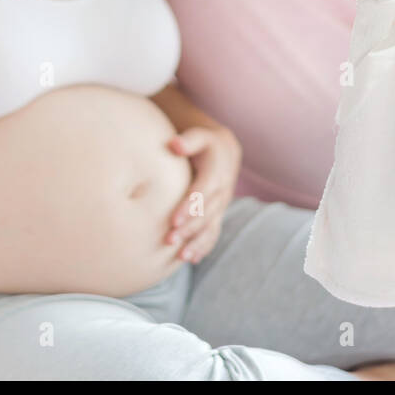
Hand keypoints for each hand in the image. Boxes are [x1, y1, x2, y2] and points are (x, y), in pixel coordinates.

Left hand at [164, 125, 240, 263]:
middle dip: (189, 228)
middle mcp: (221, 193)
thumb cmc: (204, 144)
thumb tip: (174, 144)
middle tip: (169, 240)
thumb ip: (188, 141)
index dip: (190, 206)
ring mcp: (221, 206)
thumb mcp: (199, 137)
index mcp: (216, 174)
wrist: (225, 153)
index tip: (174, 220)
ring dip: (196, 242)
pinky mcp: (218, 215)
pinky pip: (213, 233)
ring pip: (210, 227)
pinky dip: (204, 247)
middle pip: (206, 214)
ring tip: (181, 256)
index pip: (203, 192)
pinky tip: (191, 258)